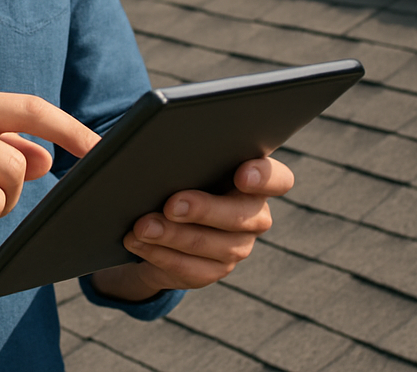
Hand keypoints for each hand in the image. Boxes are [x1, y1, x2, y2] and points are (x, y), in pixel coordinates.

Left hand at [90, 157, 293, 301]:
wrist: (157, 212)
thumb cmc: (172, 170)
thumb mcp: (176, 156)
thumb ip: (175, 150)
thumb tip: (143, 147)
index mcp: (251, 176)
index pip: (278, 179)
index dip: (265, 177)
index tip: (242, 174)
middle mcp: (252, 213)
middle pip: (242, 216)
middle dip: (204, 210)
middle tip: (171, 204)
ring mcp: (236, 245)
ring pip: (214, 246)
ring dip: (173, 236)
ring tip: (142, 226)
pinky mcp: (213, 270)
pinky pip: (192, 270)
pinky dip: (161, 255)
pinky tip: (138, 243)